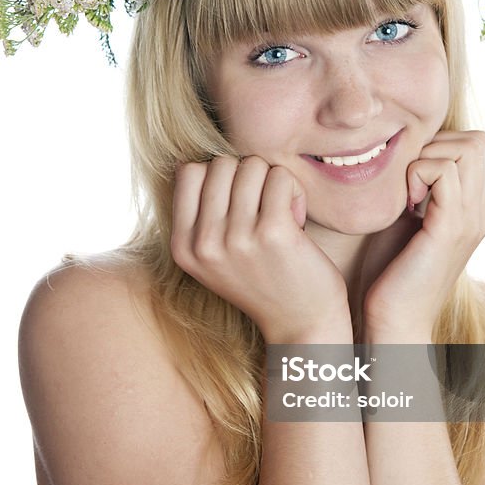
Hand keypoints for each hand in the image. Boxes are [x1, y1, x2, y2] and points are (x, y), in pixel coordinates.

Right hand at [171, 155, 350, 342]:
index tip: (238, 202)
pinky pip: (281, 177)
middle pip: (221, 164)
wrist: (301, 325)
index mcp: (183, 246)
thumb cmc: (263, 279)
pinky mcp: (273, 234)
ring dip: (272, 181)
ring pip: (253, 166)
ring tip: (280, 212)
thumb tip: (195, 160)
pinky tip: (296, 217)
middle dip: (248, 175)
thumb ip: (201, 214)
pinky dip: (293, 189)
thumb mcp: (214, 255)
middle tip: (263, 207)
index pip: (187, 171)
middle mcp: (204, 244)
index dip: (218, 175)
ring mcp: (237, 239)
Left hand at [359, 130, 484, 338]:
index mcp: (472, 211)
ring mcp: (469, 221)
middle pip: (480, 141)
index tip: (412, 175)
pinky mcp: (449, 229)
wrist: (395, 323)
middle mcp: (479, 214)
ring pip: (469, 148)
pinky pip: (444, 171)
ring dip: (428, 158)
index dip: (442, 144)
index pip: (478, 146)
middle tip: (410, 179)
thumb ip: (418, 193)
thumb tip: (406, 158)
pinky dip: (417, 174)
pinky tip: (404, 205)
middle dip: (437, 144)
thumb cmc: (391, 277)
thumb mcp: (408, 223)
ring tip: (408, 193)